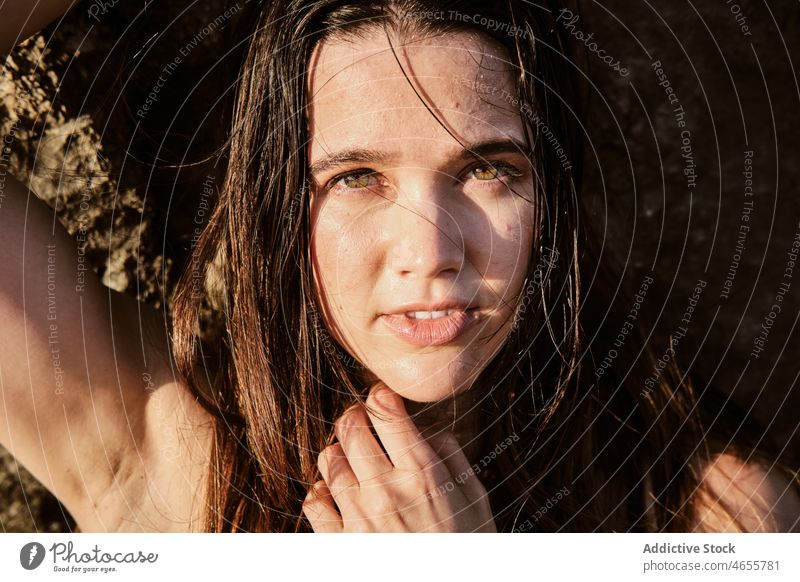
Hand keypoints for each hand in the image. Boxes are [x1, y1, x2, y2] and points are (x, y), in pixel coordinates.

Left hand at [303, 384, 496, 531]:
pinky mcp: (339, 543)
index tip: (382, 398)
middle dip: (356, 417)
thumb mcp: (476, 502)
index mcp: (423, 474)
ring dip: (338, 452)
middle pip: (352, 428)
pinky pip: (314, 502)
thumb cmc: (467, 551)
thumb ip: (453, 460)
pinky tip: (335, 494)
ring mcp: (358, 517)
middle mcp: (386, 489)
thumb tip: (433, 431)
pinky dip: (320, 491)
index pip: (389, 413)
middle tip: (361, 420)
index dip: (382, 397)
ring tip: (351, 458)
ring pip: (329, 460)